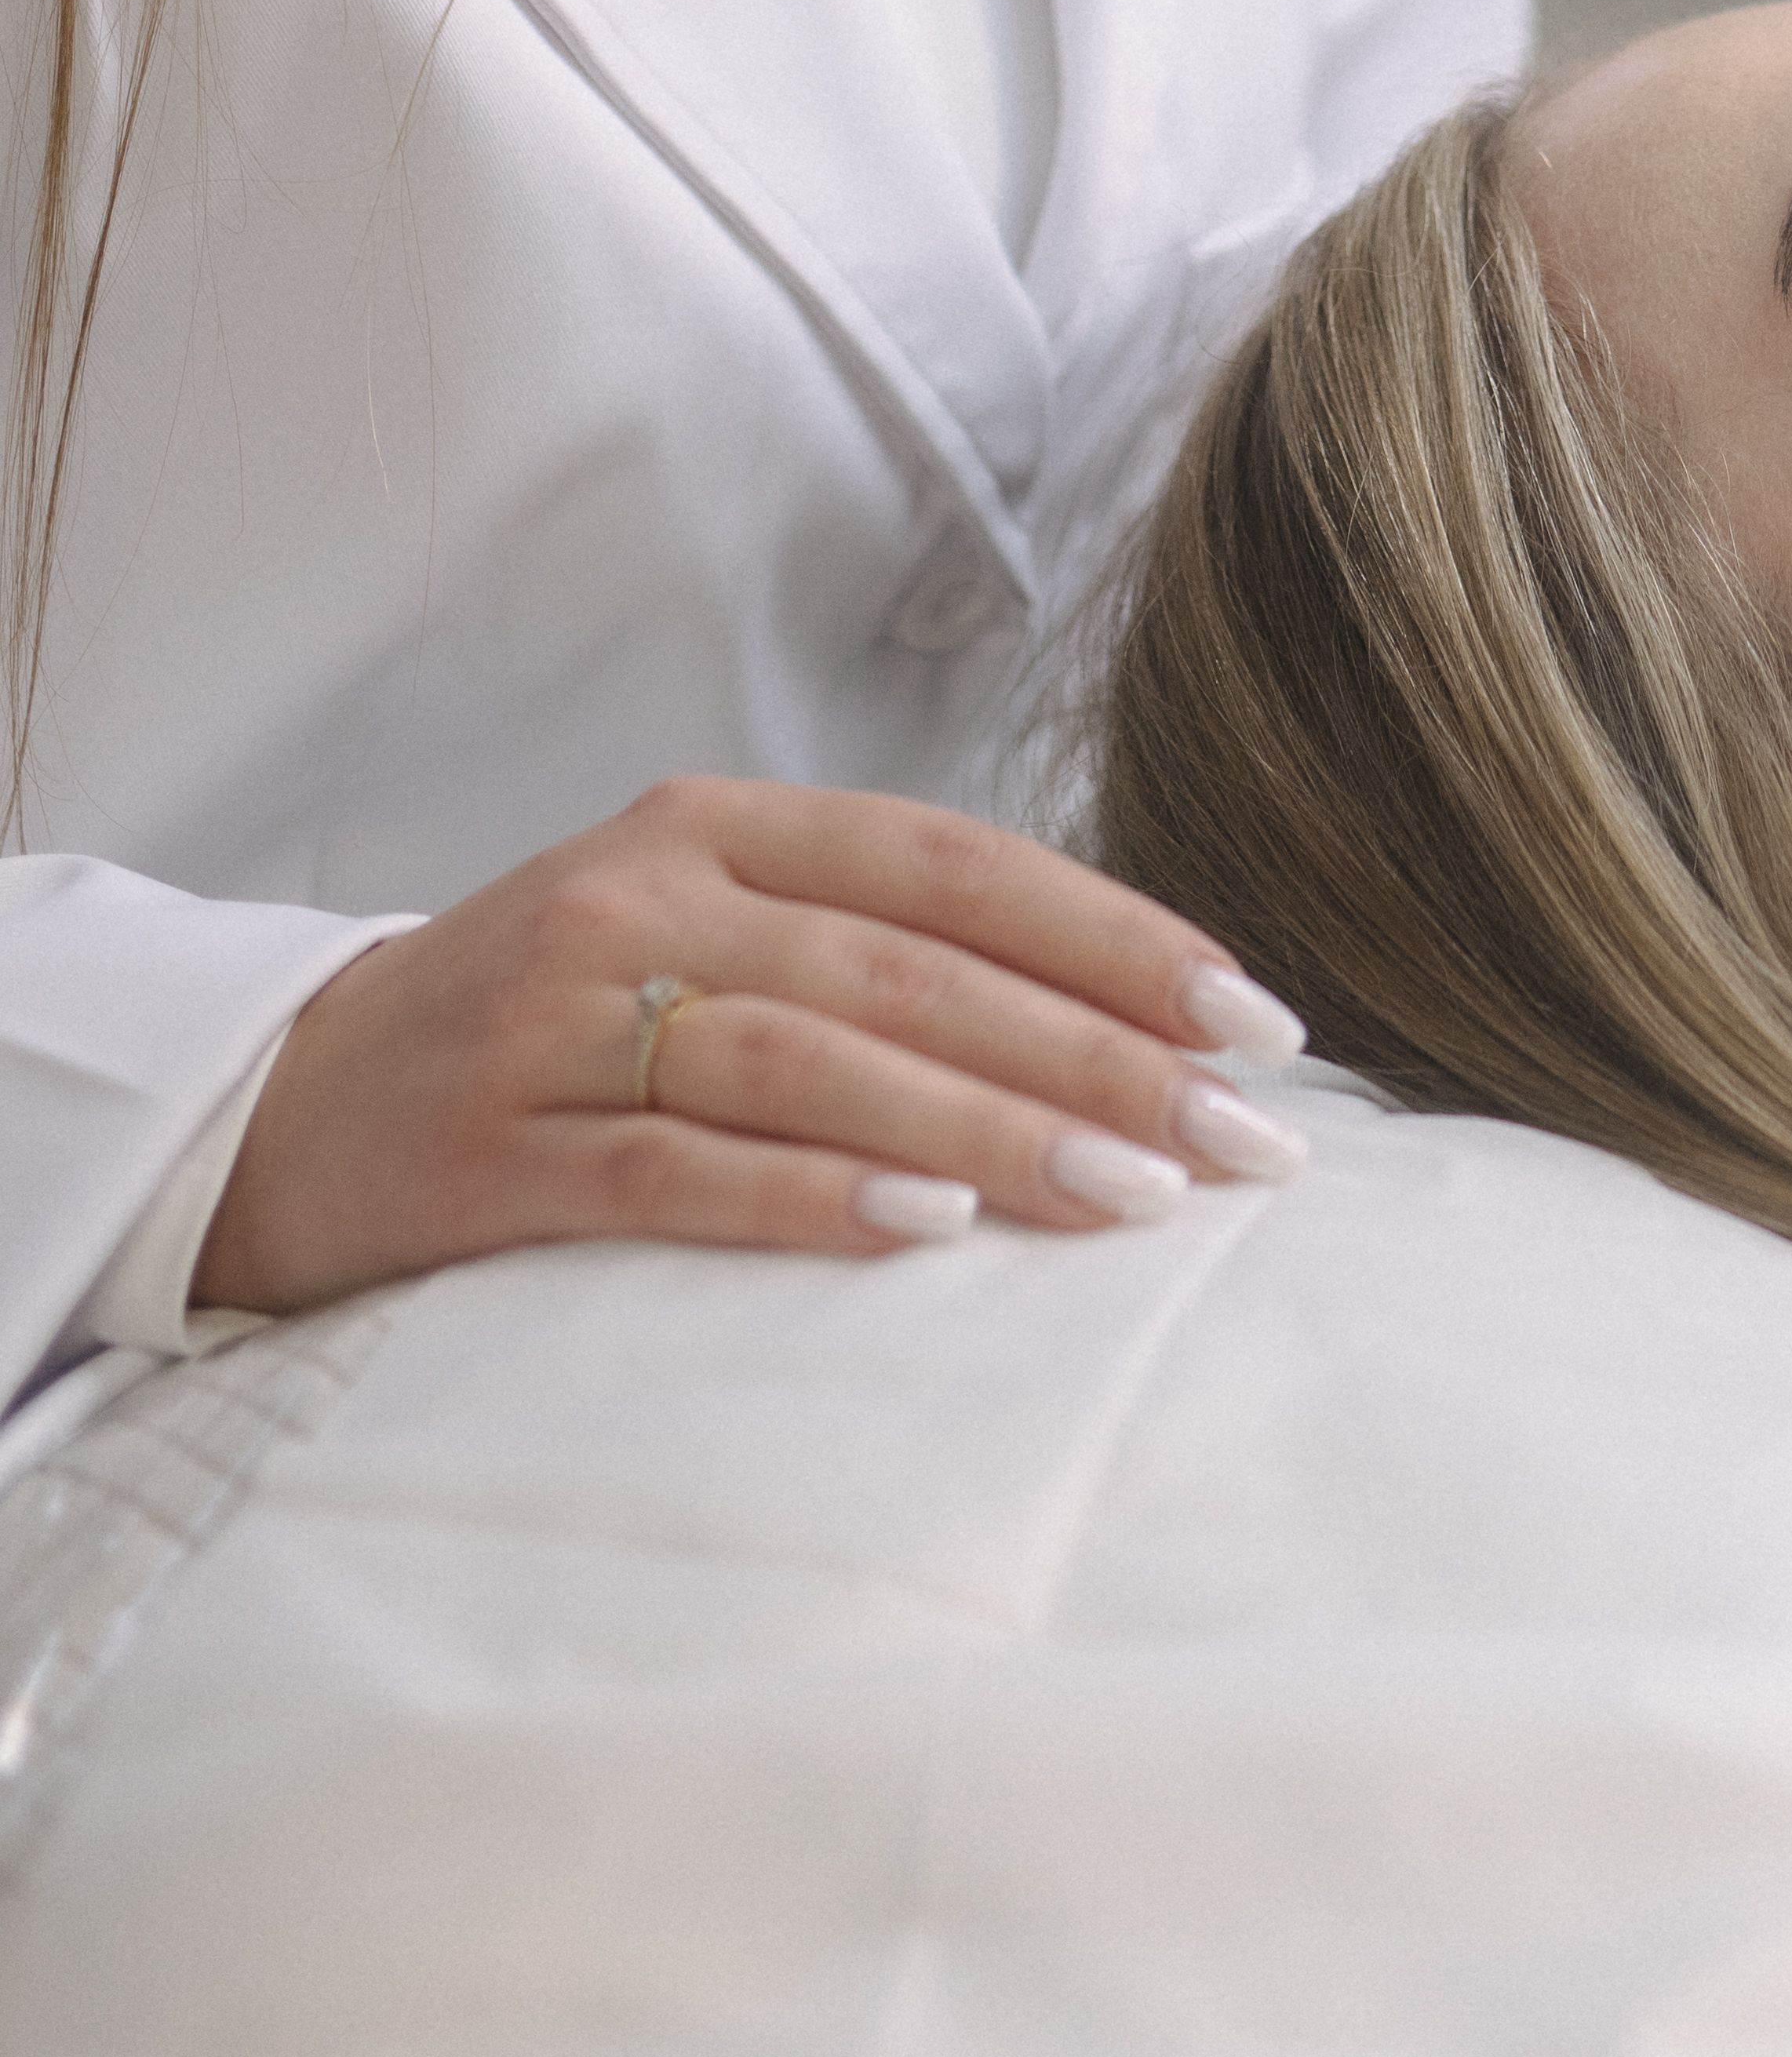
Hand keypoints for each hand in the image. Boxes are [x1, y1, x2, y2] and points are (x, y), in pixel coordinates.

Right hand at [197, 775, 1307, 1316]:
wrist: (273, 1101)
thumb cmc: (537, 1027)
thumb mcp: (695, 936)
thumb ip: (861, 954)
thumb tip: (1101, 1028)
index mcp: (718, 828)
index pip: (957, 865)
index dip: (1116, 935)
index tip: (1252, 1019)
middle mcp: (650, 897)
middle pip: (917, 967)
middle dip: (1101, 1053)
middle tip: (1243, 1136)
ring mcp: (564, 1018)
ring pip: (821, 1058)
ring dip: (992, 1126)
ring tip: (1134, 1194)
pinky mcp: (498, 1147)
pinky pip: (680, 1168)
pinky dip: (812, 1193)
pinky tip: (926, 1227)